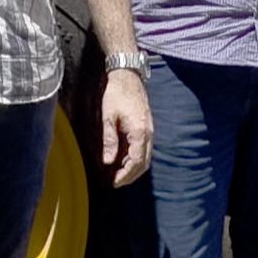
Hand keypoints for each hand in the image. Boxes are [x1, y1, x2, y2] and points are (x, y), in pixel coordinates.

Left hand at [99, 67, 152, 187]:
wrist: (128, 74)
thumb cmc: (116, 93)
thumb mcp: (108, 116)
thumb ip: (109, 140)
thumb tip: (108, 161)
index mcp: (140, 132)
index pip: (135, 162)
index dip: (125, 175)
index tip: (114, 183)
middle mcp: (149, 133)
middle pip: (144, 163)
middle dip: (130, 176)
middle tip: (115, 182)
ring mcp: (150, 130)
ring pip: (145, 157)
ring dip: (133, 168)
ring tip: (118, 174)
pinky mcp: (147, 126)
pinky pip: (144, 148)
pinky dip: (135, 158)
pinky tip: (122, 159)